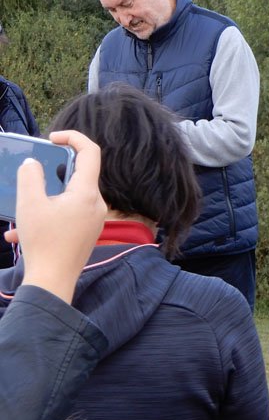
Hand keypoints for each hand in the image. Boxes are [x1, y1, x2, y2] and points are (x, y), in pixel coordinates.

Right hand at [6, 130, 106, 303]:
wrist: (53, 282)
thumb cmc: (43, 242)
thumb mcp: (29, 204)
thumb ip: (30, 176)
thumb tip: (34, 164)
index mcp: (87, 193)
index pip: (90, 152)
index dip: (73, 137)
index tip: (52, 138)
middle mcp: (96, 204)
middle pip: (79, 175)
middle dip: (53, 171)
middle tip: (34, 173)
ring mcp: (93, 220)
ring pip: (68, 197)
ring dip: (44, 199)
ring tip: (21, 212)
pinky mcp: (87, 233)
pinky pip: (67, 216)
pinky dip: (46, 217)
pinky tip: (20, 233)